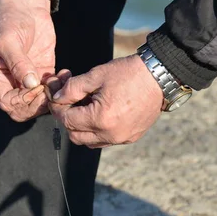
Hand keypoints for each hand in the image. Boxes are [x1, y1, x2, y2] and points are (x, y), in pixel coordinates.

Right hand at [0, 0, 55, 121]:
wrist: (24, 3)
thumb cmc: (9, 19)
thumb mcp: (8, 39)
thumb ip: (18, 63)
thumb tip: (30, 85)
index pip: (6, 103)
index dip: (23, 102)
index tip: (36, 87)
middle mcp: (8, 82)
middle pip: (22, 109)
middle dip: (38, 103)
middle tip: (51, 88)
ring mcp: (26, 79)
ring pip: (38, 103)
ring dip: (51, 96)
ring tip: (60, 80)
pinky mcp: (42, 72)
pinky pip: (51, 90)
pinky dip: (60, 86)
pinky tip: (65, 73)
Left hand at [49, 55, 163, 147]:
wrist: (160, 76)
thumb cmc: (128, 73)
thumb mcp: (96, 75)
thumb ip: (72, 89)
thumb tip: (56, 98)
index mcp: (101, 118)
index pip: (67, 120)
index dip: (58, 109)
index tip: (56, 98)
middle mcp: (111, 134)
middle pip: (75, 135)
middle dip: (68, 119)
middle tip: (69, 103)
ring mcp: (122, 138)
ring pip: (89, 142)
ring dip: (81, 128)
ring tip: (85, 108)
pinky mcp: (131, 137)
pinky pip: (106, 140)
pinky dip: (97, 131)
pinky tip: (100, 113)